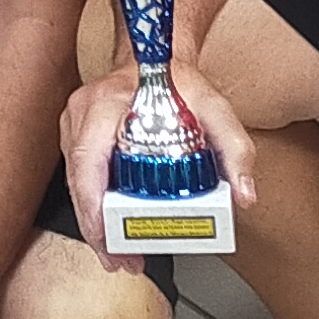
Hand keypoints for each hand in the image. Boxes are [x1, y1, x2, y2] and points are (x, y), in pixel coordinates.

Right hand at [59, 54, 259, 269]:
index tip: (108, 239)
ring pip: (75, 184)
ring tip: (122, 255)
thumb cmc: (177, 79)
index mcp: (105, 104)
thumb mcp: (215, 107)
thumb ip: (235, 148)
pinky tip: (113, 229)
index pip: (86, 161)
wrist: (157, 56)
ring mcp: (74, 125)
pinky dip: (94, 207)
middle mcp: (82, 114)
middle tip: (122, 262)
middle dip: (96, 229)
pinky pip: (80, 177)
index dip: (92, 207)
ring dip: (95, 224)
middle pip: (77, 182)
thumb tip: (243, 195)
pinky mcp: (77, 136)